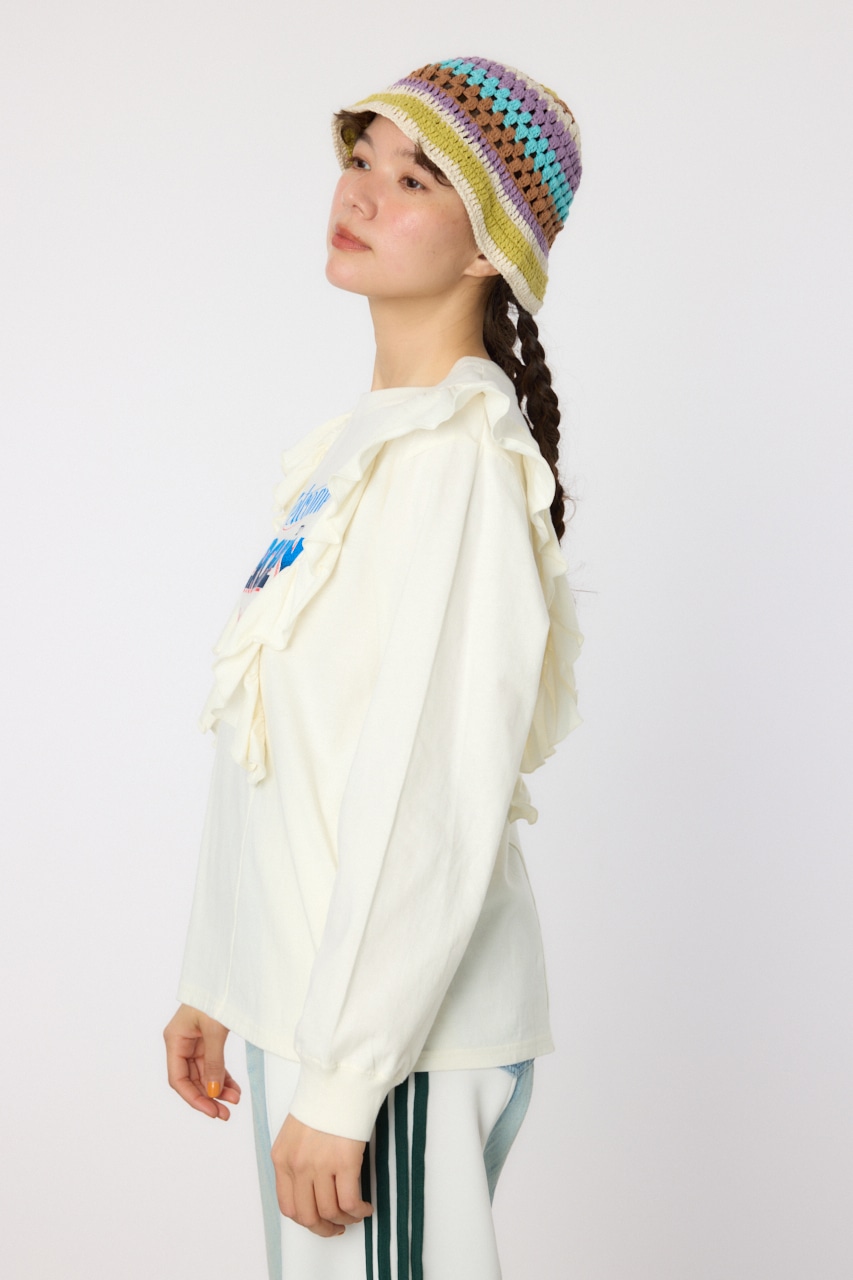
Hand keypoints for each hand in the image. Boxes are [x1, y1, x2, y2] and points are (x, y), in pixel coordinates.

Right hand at [163, 1003, 240, 1120]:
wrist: (227, 974)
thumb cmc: (216, 996)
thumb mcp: (214, 1031)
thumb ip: (213, 1063)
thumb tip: (212, 1093)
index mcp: (174, 1039)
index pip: (178, 1078)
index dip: (193, 1098)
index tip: (210, 1111)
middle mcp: (181, 1042)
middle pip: (192, 1079)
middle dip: (208, 1097)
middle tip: (226, 1113)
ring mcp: (194, 1041)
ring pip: (204, 1074)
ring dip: (218, 1088)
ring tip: (235, 1101)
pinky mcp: (207, 1039)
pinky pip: (213, 1064)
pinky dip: (222, 1077)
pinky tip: (233, 1089)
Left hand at [272, 1113, 372, 1237]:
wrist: (340, 1079)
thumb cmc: (322, 1101)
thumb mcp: (296, 1132)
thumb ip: (297, 1160)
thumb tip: (311, 1188)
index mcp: (282, 1157)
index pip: (287, 1205)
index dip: (306, 1220)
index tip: (319, 1221)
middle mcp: (297, 1165)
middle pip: (307, 1215)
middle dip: (324, 1228)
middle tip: (338, 1227)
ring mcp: (319, 1165)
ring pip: (329, 1212)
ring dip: (345, 1220)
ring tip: (355, 1214)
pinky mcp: (344, 1162)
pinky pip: (349, 1202)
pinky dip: (358, 1211)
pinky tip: (365, 1207)